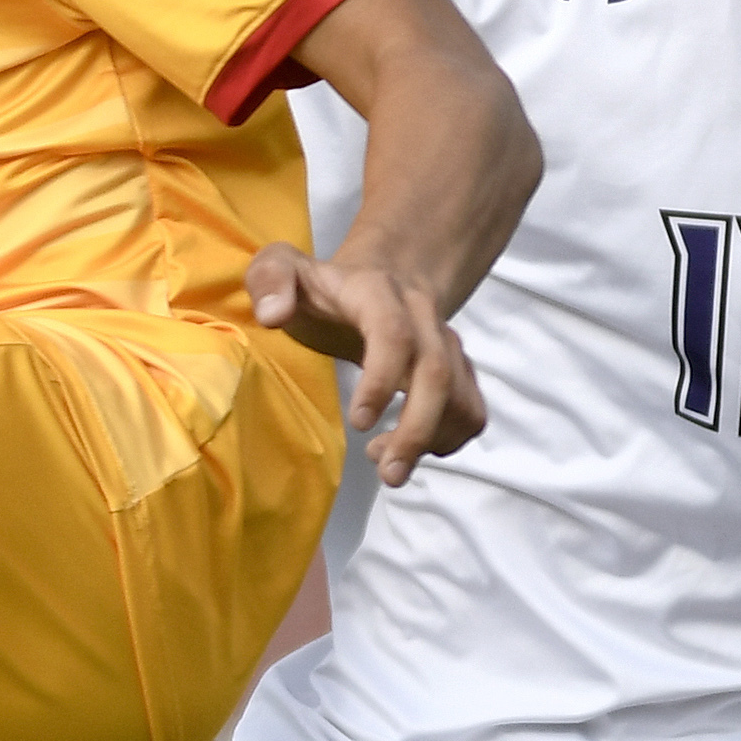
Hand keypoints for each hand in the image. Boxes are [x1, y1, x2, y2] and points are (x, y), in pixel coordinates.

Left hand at [246, 241, 485, 487]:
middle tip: (387, 473)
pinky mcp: (457, 367)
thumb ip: (270, 279)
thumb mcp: (279, 267)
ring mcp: (444, 341)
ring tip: (388, 466)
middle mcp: (420, 314)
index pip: (393, 334)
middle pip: (436, 373)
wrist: (375, 275)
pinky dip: (448, 438)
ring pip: (460, 395)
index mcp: (376, 291)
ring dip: (432, 440)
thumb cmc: (317, 286)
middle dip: (416, 429)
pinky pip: (471, 408)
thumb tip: (273, 315)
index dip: (381, 381)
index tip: (358, 423)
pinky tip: (407, 448)